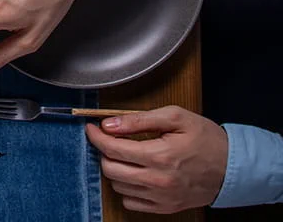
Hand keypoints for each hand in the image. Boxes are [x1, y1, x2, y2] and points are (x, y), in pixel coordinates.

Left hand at [87, 107, 227, 212]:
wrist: (234, 167)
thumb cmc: (206, 138)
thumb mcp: (174, 117)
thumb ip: (138, 120)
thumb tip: (109, 124)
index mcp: (160, 156)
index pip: (113, 149)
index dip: (96, 136)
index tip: (92, 127)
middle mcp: (159, 181)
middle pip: (111, 169)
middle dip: (103, 151)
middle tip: (108, 139)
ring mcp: (162, 198)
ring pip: (119, 187)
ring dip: (115, 169)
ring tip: (124, 155)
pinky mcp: (166, 208)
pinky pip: (132, 203)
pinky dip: (127, 188)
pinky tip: (135, 173)